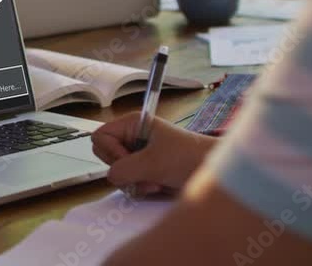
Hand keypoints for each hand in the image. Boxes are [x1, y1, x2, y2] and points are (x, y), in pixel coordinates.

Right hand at [91, 112, 215, 194]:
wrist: (210, 171)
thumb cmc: (187, 158)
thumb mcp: (153, 162)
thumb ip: (124, 168)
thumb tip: (111, 176)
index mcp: (132, 124)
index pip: (100, 136)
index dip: (110, 151)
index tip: (129, 160)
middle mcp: (132, 137)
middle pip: (105, 155)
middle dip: (122, 169)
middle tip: (142, 172)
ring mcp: (137, 154)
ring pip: (116, 172)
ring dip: (134, 181)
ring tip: (155, 181)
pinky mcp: (144, 170)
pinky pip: (127, 182)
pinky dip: (140, 187)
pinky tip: (157, 185)